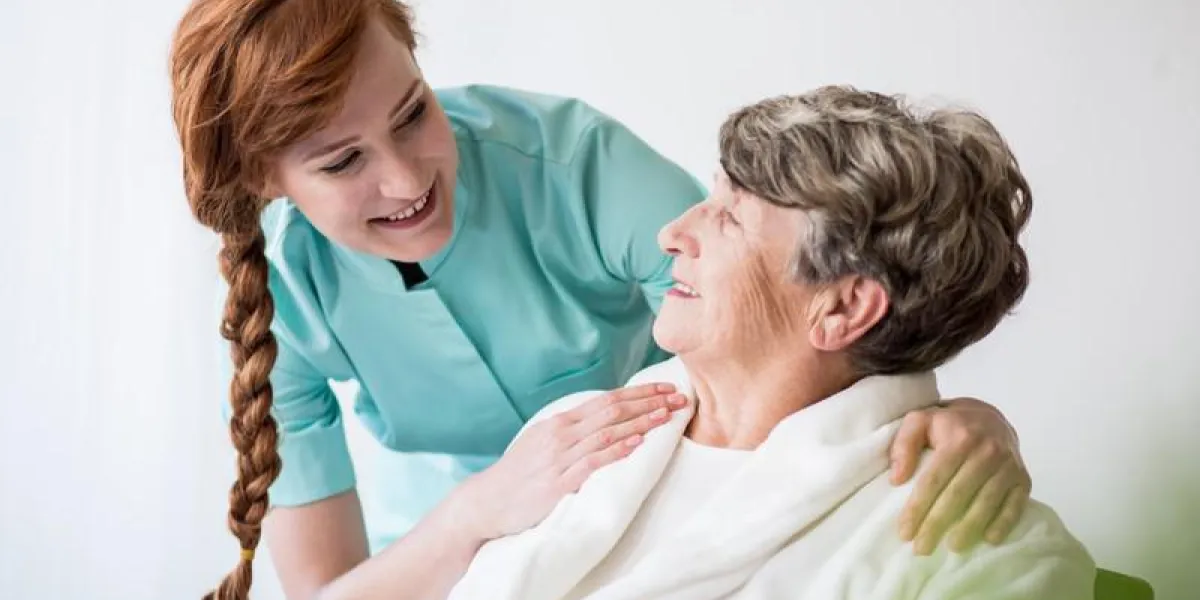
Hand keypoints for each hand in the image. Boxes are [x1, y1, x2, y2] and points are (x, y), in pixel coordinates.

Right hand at [457, 382, 687, 541]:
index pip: (606, 400)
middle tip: (679, 396)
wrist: (487, 502)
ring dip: (641, 421)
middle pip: (612, 410)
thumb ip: (571, 433)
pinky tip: (637, 443)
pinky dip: (616, 449)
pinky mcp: (558, 482)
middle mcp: (561, 434)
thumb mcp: (542, 444)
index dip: (639, 392)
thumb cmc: (518, 476)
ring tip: (667, 415)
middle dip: (649, 401)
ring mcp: (559, 456)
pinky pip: (593, 461)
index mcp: (559, 422)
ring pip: (608, 432)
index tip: (664, 387)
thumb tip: (603, 424)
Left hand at [889, 397, 1030, 554]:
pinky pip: (1015, 504)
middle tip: (921, 549)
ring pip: (986, 502)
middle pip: (957, 495)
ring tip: (952, 547)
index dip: (918, 507)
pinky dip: (1004, 523)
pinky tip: (989, 539)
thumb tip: (897, 479)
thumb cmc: (948, 423)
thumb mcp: (919, 420)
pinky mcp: (1023, 477)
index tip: (904, 531)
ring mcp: (1008, 465)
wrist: (990, 416)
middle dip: (937, 524)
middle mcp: (986, 451)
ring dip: (969, 528)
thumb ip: (904, 444)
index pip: (933, 479)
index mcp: (958, 437)